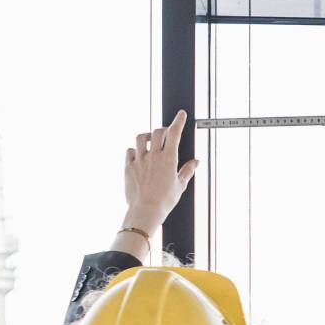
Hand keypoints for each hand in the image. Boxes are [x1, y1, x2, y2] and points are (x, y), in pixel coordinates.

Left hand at [122, 111, 197, 240]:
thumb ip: (187, 171)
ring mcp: (139, 160)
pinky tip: (139, 156)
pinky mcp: (128, 166)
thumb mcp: (180, 186)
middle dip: (162, 130)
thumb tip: (195, 162)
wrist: (145, 210)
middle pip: (157, 132)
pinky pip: (130, 151)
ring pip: (140, 138)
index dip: (178, 121)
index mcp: (168, 159)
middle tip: (165, 135)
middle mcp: (153, 156)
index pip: (174, 133)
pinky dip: (135, 150)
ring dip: (146, 136)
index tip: (181, 114)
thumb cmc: (164, 201)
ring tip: (150, 142)